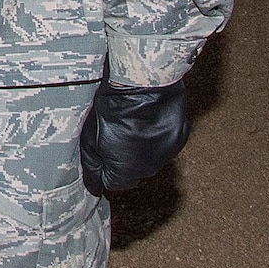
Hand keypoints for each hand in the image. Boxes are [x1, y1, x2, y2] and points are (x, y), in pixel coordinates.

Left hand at [80, 78, 189, 195]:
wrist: (142, 83)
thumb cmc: (112, 106)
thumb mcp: (89, 137)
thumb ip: (92, 164)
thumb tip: (94, 184)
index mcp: (126, 170)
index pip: (113, 184)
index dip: (104, 169)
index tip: (99, 154)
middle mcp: (149, 168)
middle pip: (133, 172)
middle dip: (123, 159)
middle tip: (114, 134)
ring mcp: (167, 153)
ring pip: (150, 158)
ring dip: (141, 147)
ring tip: (132, 124)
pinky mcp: (179, 138)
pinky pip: (165, 144)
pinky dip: (156, 135)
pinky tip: (147, 119)